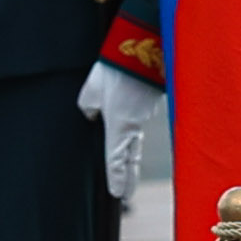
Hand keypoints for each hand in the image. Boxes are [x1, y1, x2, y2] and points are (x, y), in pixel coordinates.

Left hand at [75, 63, 161, 198]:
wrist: (142, 45)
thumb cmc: (115, 69)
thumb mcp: (91, 90)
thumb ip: (88, 106)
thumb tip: (92, 114)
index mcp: (118, 127)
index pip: (116, 160)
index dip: (117, 178)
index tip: (119, 195)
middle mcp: (134, 125)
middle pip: (132, 158)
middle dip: (128, 177)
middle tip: (126, 195)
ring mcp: (145, 115)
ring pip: (136, 138)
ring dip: (130, 152)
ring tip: (125, 167)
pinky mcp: (151, 102)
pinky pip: (140, 120)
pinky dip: (134, 127)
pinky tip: (129, 123)